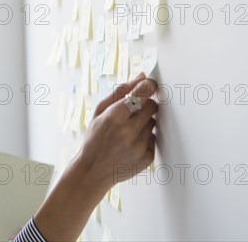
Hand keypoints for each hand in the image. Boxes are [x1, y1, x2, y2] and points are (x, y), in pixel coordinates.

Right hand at [75, 72, 158, 193]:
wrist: (93, 170)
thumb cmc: (94, 138)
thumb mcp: (99, 111)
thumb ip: (120, 92)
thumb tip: (142, 76)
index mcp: (115, 117)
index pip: (142, 93)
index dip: (148, 86)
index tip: (150, 84)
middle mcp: (128, 132)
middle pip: (153, 106)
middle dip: (146, 104)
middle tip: (134, 110)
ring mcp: (139, 147)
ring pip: (154, 122)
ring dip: (144, 122)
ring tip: (128, 130)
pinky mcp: (147, 158)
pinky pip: (154, 138)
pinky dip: (145, 137)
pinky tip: (131, 143)